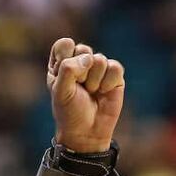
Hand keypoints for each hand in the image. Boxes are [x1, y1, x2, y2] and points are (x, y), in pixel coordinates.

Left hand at [46, 38, 124, 152]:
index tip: (63, 76)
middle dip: (81, 72)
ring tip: (91, 92)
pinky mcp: (115, 75)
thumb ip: (68, 69)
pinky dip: (108, 82)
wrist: (87, 131)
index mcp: (61, 63)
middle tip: (79, 88)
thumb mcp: (60, 90)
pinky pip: (115, 67)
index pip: (64, 44)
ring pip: (100, 59)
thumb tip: (89, 58)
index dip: (66, 58)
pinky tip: (103, 92)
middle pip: (83, 49)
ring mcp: (98, 68)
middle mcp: (80, 62)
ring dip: (94, 80)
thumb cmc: (69, 110)